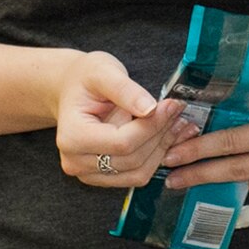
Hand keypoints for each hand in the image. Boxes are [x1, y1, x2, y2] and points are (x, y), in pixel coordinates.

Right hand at [55, 52, 190, 188]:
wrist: (72, 90)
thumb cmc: (85, 79)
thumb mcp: (104, 72)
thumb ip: (126, 90)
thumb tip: (150, 109)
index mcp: (71, 136)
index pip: (122, 143)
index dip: (152, 126)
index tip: (170, 106)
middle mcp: (75, 162)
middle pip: (132, 160)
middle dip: (160, 136)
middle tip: (177, 113)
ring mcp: (88, 174)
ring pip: (138, 173)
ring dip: (161, 149)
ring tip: (175, 124)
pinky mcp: (101, 177)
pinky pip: (136, 175)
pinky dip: (154, 157)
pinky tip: (164, 136)